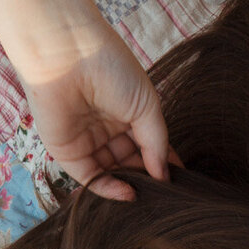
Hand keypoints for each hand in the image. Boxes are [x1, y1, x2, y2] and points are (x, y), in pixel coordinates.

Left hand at [20, 18, 169, 199]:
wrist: (68, 53)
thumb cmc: (111, 68)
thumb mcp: (147, 107)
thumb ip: (158, 144)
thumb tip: (166, 176)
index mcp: (126, 113)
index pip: (148, 146)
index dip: (164, 163)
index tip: (182, 180)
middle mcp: (106, 129)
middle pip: (131, 163)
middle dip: (148, 179)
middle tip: (166, 194)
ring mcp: (86, 140)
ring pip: (112, 174)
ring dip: (131, 186)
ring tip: (150, 195)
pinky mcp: (66, 151)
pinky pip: (89, 177)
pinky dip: (109, 189)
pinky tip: (128, 192)